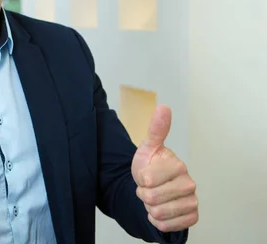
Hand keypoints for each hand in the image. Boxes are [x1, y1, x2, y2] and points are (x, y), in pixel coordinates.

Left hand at [131, 105, 198, 232]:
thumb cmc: (151, 166)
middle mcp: (189, 184)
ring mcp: (192, 202)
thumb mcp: (149, 148)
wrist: (155, 188)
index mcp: (178, 166)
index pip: (147, 179)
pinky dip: (158, 221)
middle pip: (151, 198)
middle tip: (149, 188)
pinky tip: (161, 210)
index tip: (146, 175)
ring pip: (157, 213)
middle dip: (143, 195)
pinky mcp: (191, 218)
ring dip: (149, 208)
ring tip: (155, 198)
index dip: (140, 180)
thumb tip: (164, 107)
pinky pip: (166, 226)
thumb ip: (156, 130)